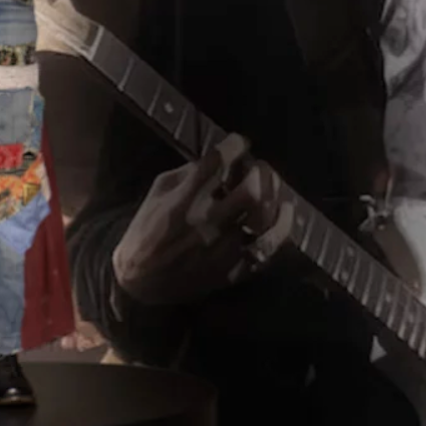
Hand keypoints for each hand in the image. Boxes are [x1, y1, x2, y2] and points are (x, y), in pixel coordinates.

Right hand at [110, 134, 292, 307]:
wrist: (139, 283)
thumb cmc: (147, 231)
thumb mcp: (157, 194)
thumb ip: (187, 174)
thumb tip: (218, 159)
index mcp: (182, 201)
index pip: (216, 164)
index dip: (234, 146)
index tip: (239, 143)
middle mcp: (206, 223)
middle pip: (250, 192)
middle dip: (261, 172)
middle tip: (260, 167)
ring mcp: (222, 249)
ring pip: (263, 219)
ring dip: (274, 196)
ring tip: (274, 187)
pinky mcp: (232, 270)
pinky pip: (266, 250)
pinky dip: (281, 229)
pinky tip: (285, 213)